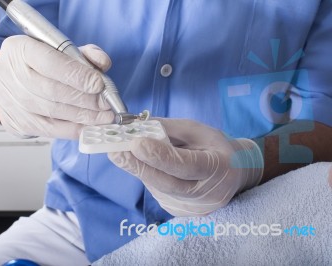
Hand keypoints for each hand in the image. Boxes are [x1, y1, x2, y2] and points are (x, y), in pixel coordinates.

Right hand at [0, 35, 113, 138]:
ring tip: (104, 117)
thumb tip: (103, 63)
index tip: (99, 85)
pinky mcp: (17, 123)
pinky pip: (50, 130)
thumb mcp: (61, 49)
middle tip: (107, 105)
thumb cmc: (38, 62)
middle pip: (53, 91)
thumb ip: (84, 54)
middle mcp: (11, 75)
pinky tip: (90, 126)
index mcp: (21, 49)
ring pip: (53, 112)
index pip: (51, 63)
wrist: (8, 79)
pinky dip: (73, 130)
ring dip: (84, 117)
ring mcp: (11, 101)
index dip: (78, 76)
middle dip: (85, 100)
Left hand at [108, 118, 263, 215]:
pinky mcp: (180, 212)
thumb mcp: (198, 131)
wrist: (234, 175)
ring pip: (158, 187)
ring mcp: (193, 208)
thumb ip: (169, 130)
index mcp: (218, 168)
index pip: (185, 165)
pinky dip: (147, 176)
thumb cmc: (215, 147)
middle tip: (114, 151)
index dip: (159, 156)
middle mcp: (206, 194)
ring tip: (123, 151)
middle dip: (137, 166)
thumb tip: (137, 127)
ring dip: (139, 169)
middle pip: (166, 183)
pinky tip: (144, 164)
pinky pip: (157, 191)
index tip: (135, 143)